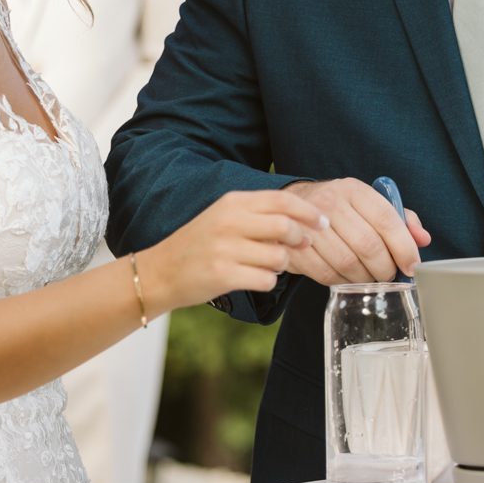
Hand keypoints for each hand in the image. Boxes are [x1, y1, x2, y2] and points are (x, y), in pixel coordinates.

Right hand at [142, 190, 329, 311]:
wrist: (161, 271)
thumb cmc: (200, 244)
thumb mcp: (225, 217)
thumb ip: (260, 215)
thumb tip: (305, 222)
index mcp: (233, 202)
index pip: (283, 200)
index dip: (309, 212)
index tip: (323, 222)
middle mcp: (229, 222)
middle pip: (286, 227)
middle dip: (301, 239)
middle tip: (302, 246)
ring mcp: (225, 249)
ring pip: (279, 257)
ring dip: (281, 265)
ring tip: (266, 265)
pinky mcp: (223, 275)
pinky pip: (266, 280)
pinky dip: (267, 282)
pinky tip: (253, 279)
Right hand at [280, 178, 431, 284]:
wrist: (294, 207)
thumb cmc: (342, 211)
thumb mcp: (370, 206)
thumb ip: (400, 221)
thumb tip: (423, 239)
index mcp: (354, 190)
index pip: (386, 219)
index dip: (404, 247)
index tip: (412, 266)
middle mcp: (330, 202)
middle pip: (368, 245)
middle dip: (385, 268)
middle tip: (389, 275)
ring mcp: (309, 224)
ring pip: (347, 262)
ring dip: (364, 278)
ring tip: (369, 278)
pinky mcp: (296, 246)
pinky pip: (326, 273)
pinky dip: (342, 281)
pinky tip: (347, 278)